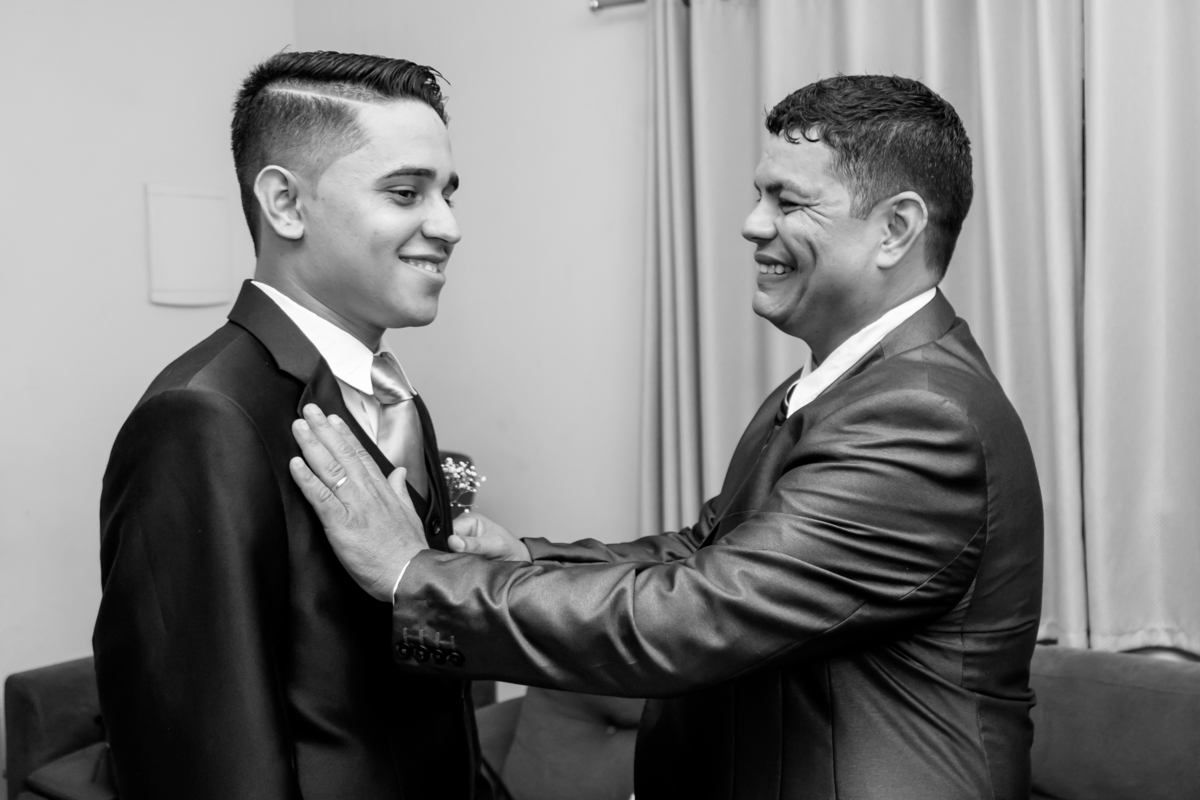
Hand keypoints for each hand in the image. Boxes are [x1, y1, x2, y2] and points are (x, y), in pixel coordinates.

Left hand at [289, 404, 424, 601]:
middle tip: (308, 411)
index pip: (361, 455)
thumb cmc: (409, 550)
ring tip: (299, 427)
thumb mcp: (410, 515)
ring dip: (312, 445)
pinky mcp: (341, 524)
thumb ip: (400, 491)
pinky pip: (321, 497)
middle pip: (343, 454)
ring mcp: (354, 506)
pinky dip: (307, 479)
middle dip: (324, 430)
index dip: (345, 435)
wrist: (410, 574)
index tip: (333, 418)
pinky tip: (295, 464)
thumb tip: (398, 473)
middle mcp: (368, 492)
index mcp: (383, 490)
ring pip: (330, 469)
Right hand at [450, 512, 530, 561]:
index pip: (449, 530)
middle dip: (449, 553)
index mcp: (469, 520)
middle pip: (445, 541)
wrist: (518, 560)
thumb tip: (453, 541)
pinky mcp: (460, 555)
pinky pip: (452, 561)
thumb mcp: (494, 544)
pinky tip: (459, 570)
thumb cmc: (509, 547)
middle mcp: (462, 530)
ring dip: (452, 561)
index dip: (448, 543)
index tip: (451, 555)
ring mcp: (460, 543)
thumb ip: (474, 544)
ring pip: (447, 552)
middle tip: (457, 563)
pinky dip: (455, 566)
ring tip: (461, 567)